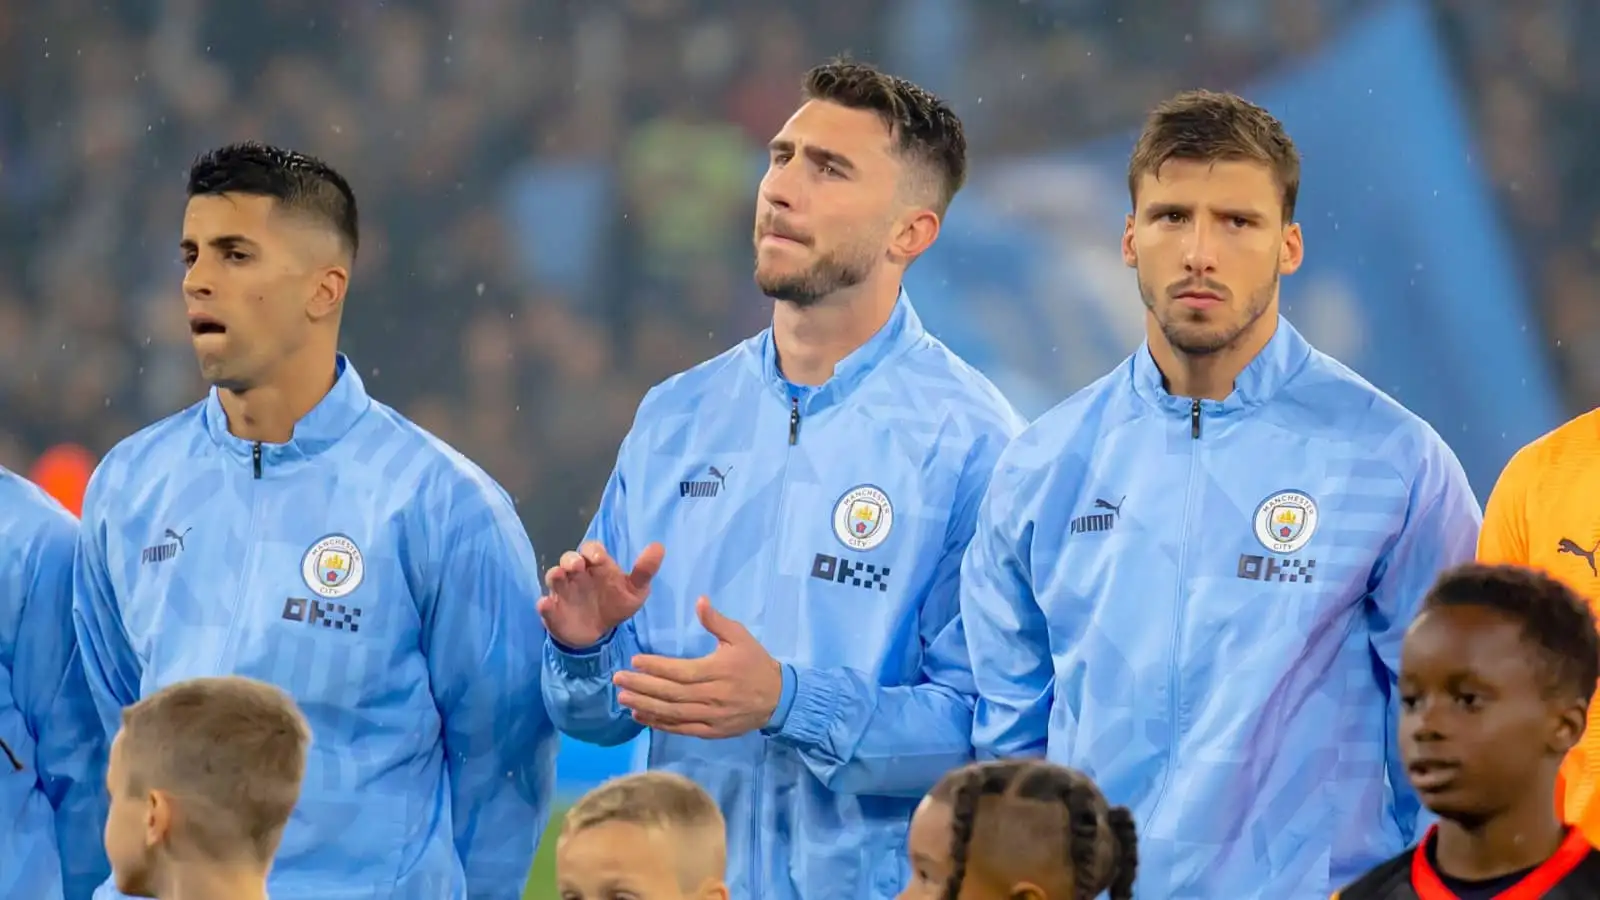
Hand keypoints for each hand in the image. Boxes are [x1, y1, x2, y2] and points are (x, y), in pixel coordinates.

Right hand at [537, 541, 664, 648]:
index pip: (591, 549)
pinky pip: (544, 605)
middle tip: (577, 566)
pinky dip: (544, 605)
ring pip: (553, 576)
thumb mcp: (635, 591)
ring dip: (555, 574)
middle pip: (569, 558)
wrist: (599, 633)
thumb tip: (659, 547)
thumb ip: (644, 571)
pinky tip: (546, 605)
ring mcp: (563, 591)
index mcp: (597, 566)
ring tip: (560, 577)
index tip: (599, 560)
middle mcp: (577, 574)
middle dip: (571, 559)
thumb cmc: (616, 604)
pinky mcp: (553, 610)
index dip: (592, 551)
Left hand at [613, 597, 782, 738]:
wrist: (778, 697)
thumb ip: (716, 621)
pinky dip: (660, 724)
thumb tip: (699, 600)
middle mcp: (712, 695)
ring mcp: (711, 716)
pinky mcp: (711, 731)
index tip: (635, 660)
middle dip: (642, 687)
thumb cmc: (755, 663)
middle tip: (618, 680)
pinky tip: (641, 717)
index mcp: (717, 671)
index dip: (655, 667)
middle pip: (671, 694)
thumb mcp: (740, 636)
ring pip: (673, 714)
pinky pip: (681, 729)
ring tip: (623, 699)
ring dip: (645, 707)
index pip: (680, 671)